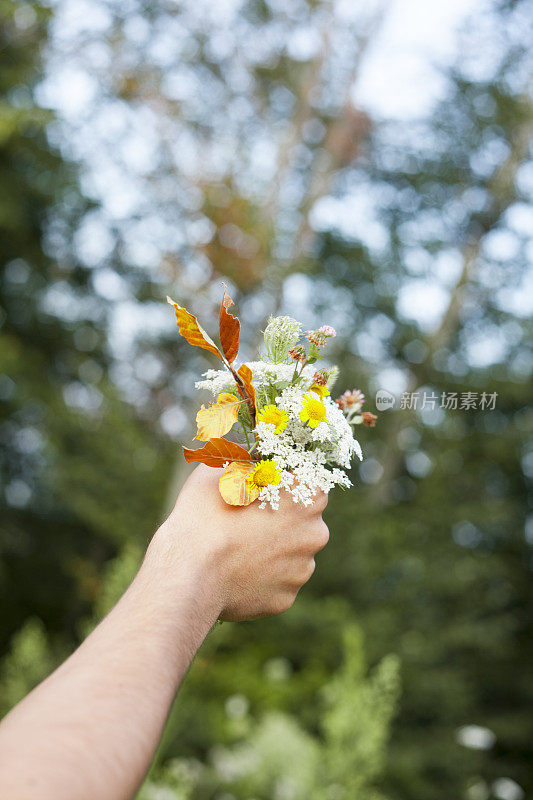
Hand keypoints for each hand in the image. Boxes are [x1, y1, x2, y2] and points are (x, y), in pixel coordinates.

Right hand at [148, 464, 329, 620]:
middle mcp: (316, 534)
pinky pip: (276, 584)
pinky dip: (260, 579)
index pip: (311, 485)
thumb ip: (249, 460)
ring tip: (236, 550)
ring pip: (291, 556)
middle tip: (247, 521)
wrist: (189, 571)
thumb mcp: (224, 468)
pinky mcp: (285, 600)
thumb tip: (253, 455)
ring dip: (271, 552)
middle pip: (305, 523)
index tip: (266, 489)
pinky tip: (235, 574)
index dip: (287, 486)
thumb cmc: (206, 512)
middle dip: (282, 521)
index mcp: (310, 496)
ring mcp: (302, 571)